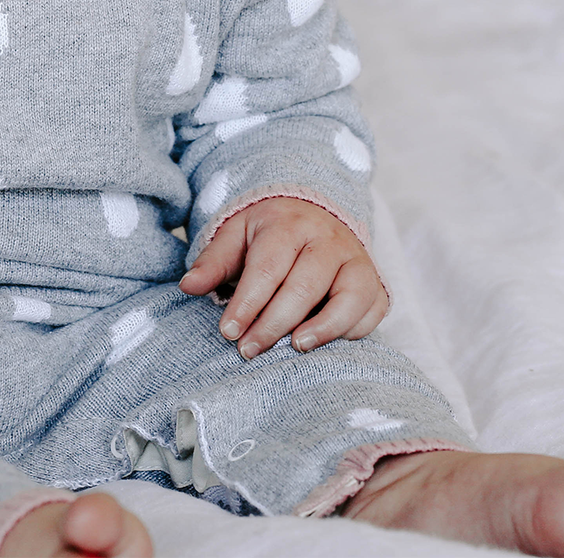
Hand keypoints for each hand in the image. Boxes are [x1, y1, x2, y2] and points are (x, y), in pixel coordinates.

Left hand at [177, 196, 386, 357]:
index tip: (228, 332)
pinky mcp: (375, 280)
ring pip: (349, 297)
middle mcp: (328, 239)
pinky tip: (325, 343)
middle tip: (249, 350)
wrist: (313, 213)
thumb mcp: (236, 235)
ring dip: (324, 328)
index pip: (268, 268)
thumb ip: (213, 262)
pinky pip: (373, 308)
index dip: (247, 303)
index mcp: (289, 224)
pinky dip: (354, 329)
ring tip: (295, 348)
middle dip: (275, 323)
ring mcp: (357, 259)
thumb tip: (188, 286)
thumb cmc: (269, 232)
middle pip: (304, 286)